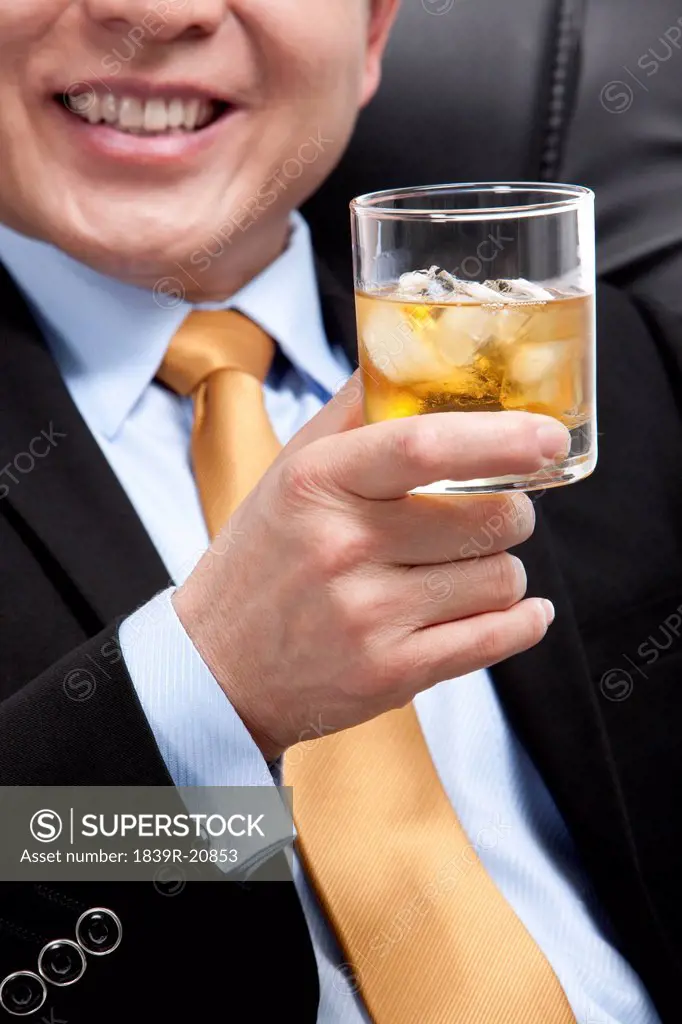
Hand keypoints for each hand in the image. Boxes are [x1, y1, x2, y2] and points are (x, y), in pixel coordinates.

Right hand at [173, 377, 569, 759]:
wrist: (217, 667)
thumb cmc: (262, 561)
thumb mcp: (288, 474)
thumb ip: (349, 414)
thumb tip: (407, 357)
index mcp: (317, 484)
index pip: (421, 445)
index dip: (500, 437)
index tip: (548, 437)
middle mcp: (342, 548)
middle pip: (486, 518)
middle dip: (512, 512)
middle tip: (494, 513)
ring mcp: (367, 616)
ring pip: (498, 578)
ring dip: (501, 571)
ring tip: (466, 570)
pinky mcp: (390, 673)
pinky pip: (494, 638)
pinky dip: (521, 622)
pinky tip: (517, 612)